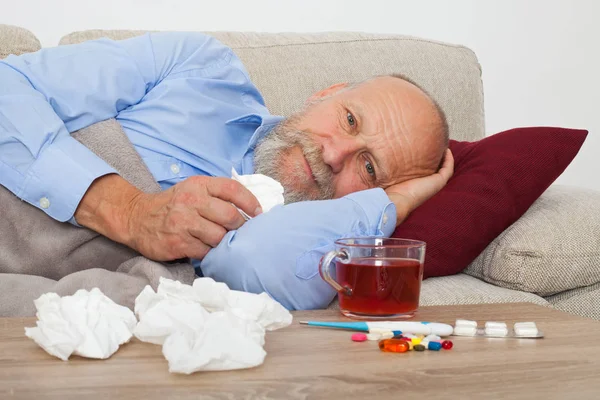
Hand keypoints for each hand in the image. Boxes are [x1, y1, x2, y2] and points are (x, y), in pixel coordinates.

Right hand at [75, 174, 260, 260]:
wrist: (137, 219)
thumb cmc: (174, 205)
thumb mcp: (193, 190)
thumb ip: (217, 195)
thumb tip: (251, 209)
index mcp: (199, 185)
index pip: (232, 189)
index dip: (250, 202)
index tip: (258, 213)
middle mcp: (191, 201)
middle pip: (230, 216)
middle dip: (240, 227)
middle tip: (241, 232)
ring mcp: (183, 222)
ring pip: (219, 236)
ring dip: (225, 242)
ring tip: (222, 242)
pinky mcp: (177, 242)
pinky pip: (206, 252)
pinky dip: (211, 253)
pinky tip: (207, 250)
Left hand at [385, 149, 453, 225]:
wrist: (395, 202)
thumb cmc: (388, 193)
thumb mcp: (386, 178)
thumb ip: (384, 170)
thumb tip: (365, 161)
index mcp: (415, 184)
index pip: (422, 171)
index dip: (423, 161)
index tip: (421, 148)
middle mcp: (425, 184)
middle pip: (434, 169)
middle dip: (435, 158)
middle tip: (434, 143)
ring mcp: (433, 184)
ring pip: (443, 169)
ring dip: (444, 157)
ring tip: (442, 144)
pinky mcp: (439, 182)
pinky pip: (448, 168)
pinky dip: (449, 159)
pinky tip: (447, 149)